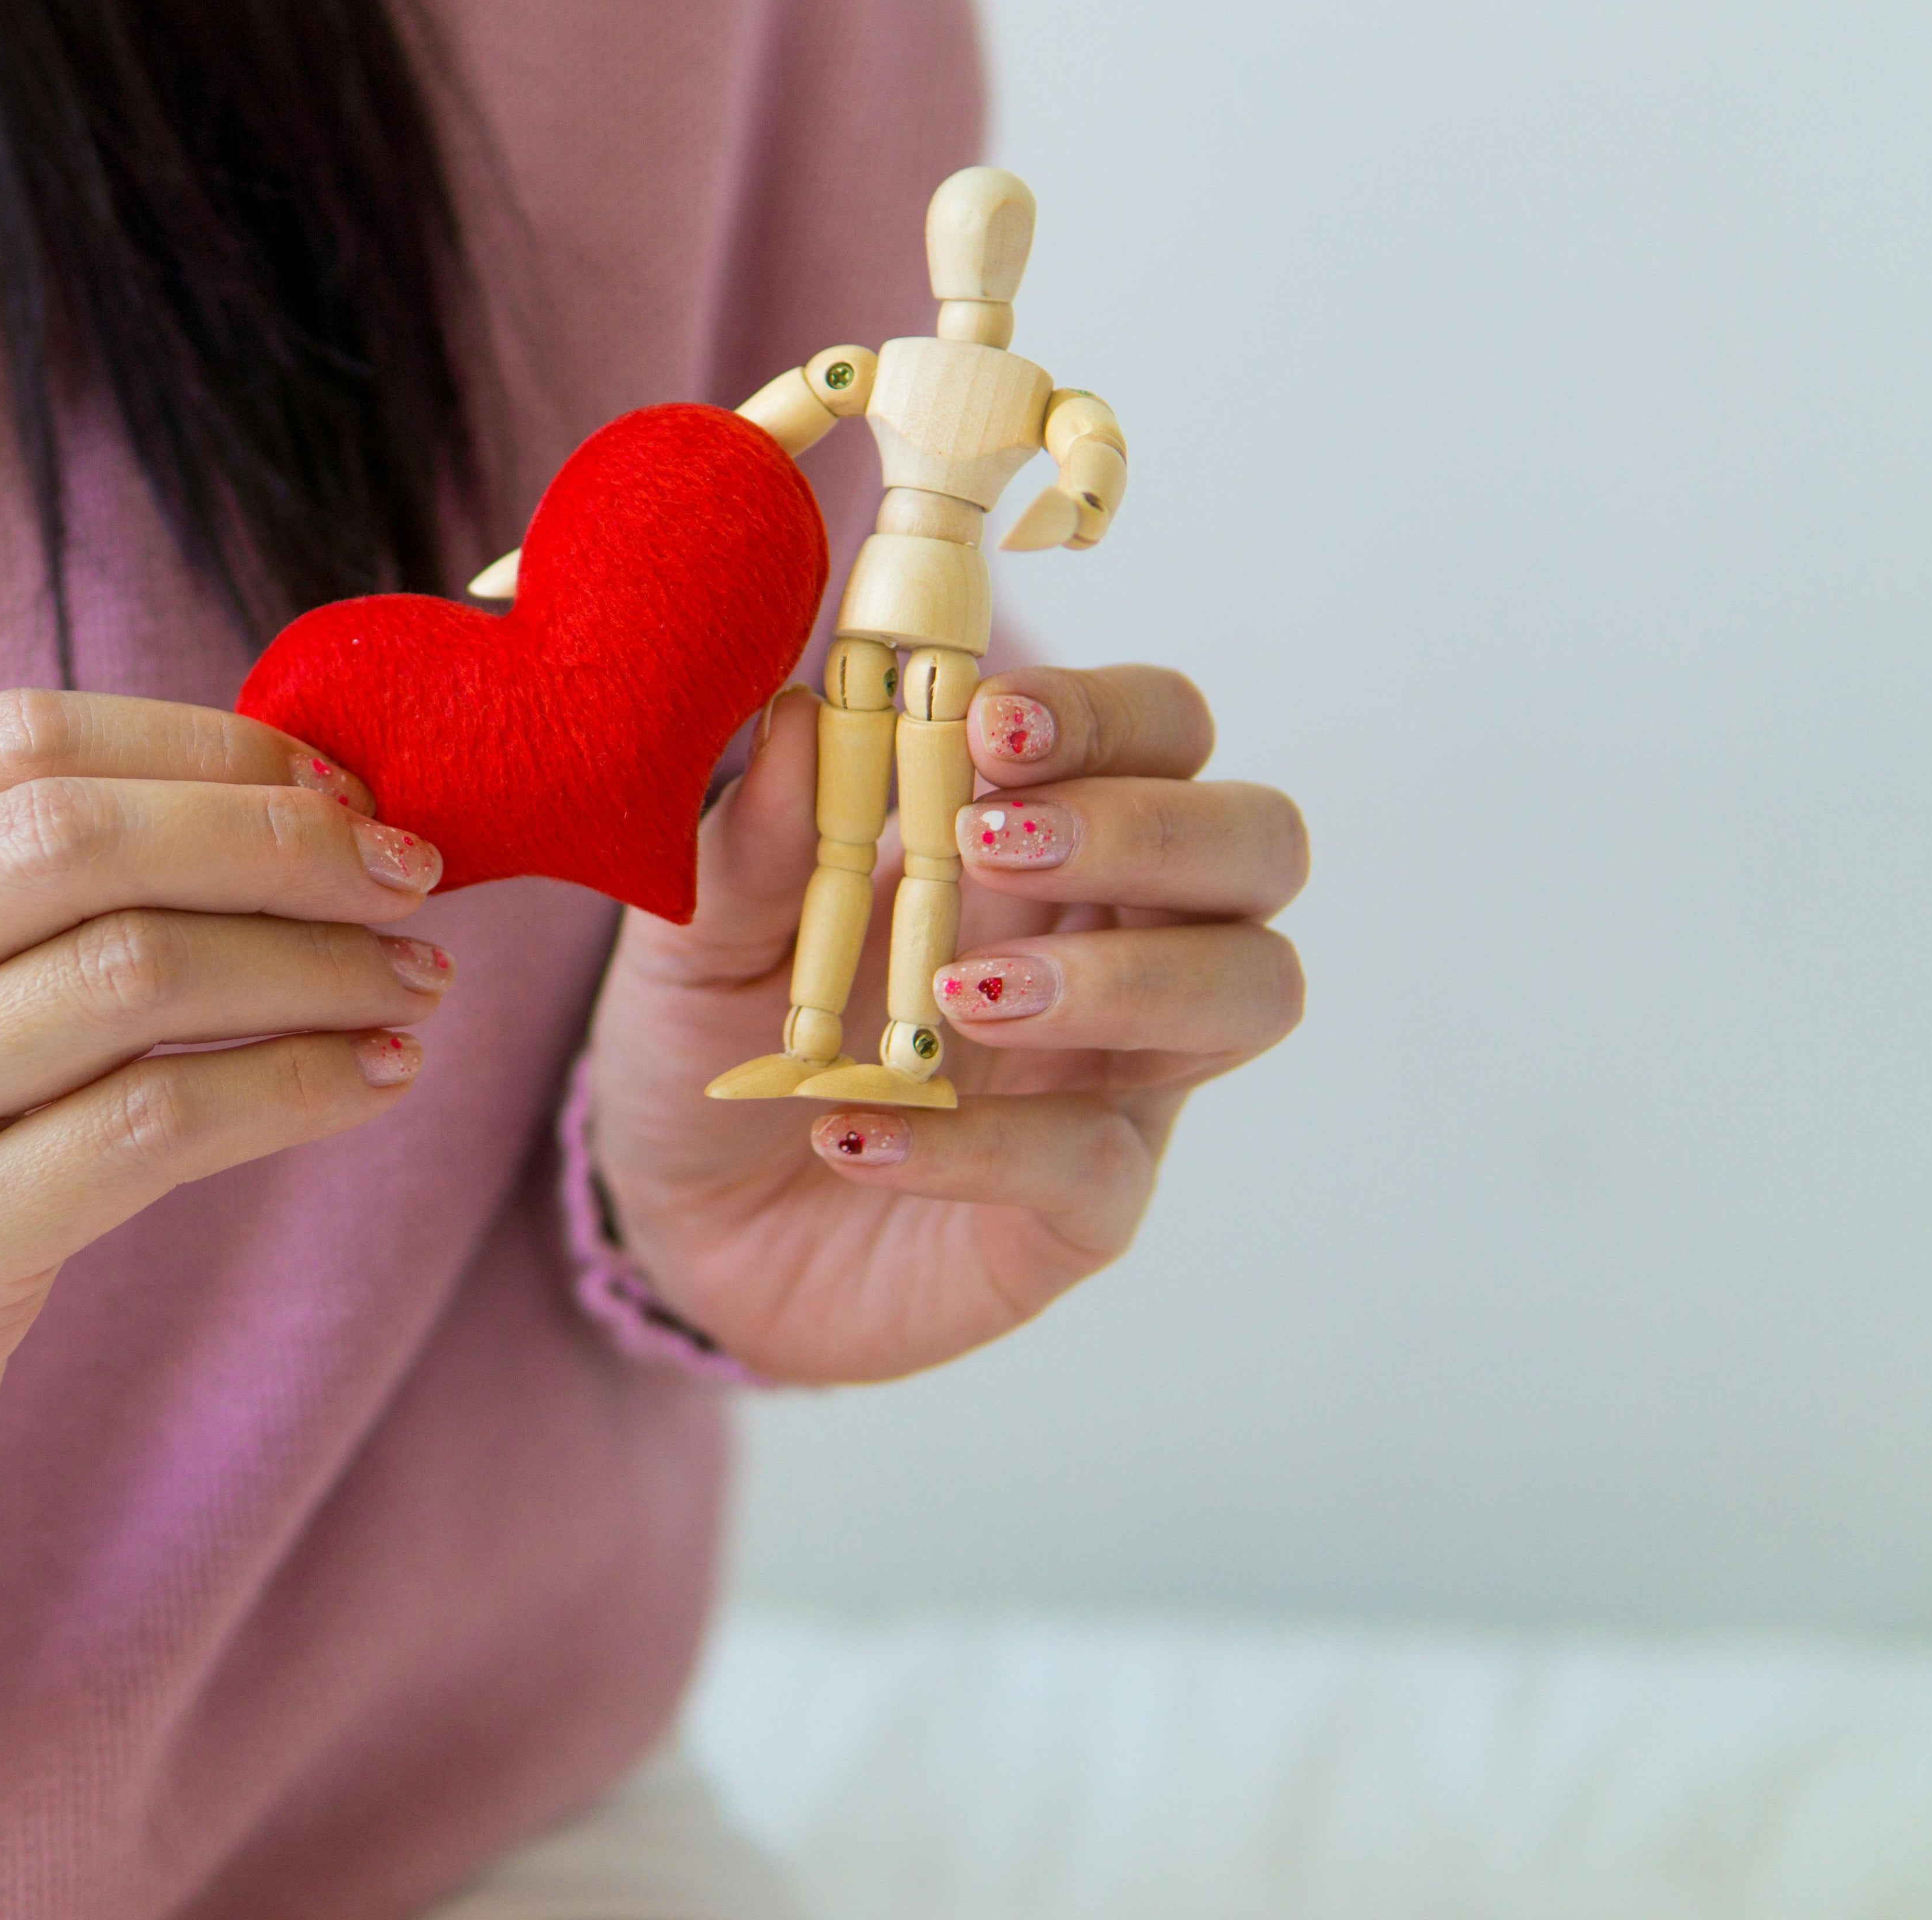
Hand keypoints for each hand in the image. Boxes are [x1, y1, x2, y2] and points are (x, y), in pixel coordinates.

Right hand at [0, 692, 449, 1571]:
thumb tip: (272, 792)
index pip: (10, 744)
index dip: (202, 746)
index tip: (338, 782)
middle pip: (70, 841)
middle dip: (276, 839)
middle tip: (412, 874)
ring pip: (123, 976)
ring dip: (312, 965)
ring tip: (412, 983)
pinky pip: (145, 1132)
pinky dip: (289, 1088)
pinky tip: (369, 1082)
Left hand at [583, 666, 1305, 1383]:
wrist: (674, 1219)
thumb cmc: (717, 1042)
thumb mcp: (701, 933)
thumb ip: (751, 841)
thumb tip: (801, 719)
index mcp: (1038, 837)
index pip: (1158, 731)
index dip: (1106, 711)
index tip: (989, 721)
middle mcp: (1116, 940)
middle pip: (1257, 843)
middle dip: (1150, 827)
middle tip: (997, 843)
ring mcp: (1118, 1076)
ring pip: (1251, 990)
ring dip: (1125, 975)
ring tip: (960, 995)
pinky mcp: (1085, 1209)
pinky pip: (1097, 1165)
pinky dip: (981, 1144)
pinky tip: (856, 1130)